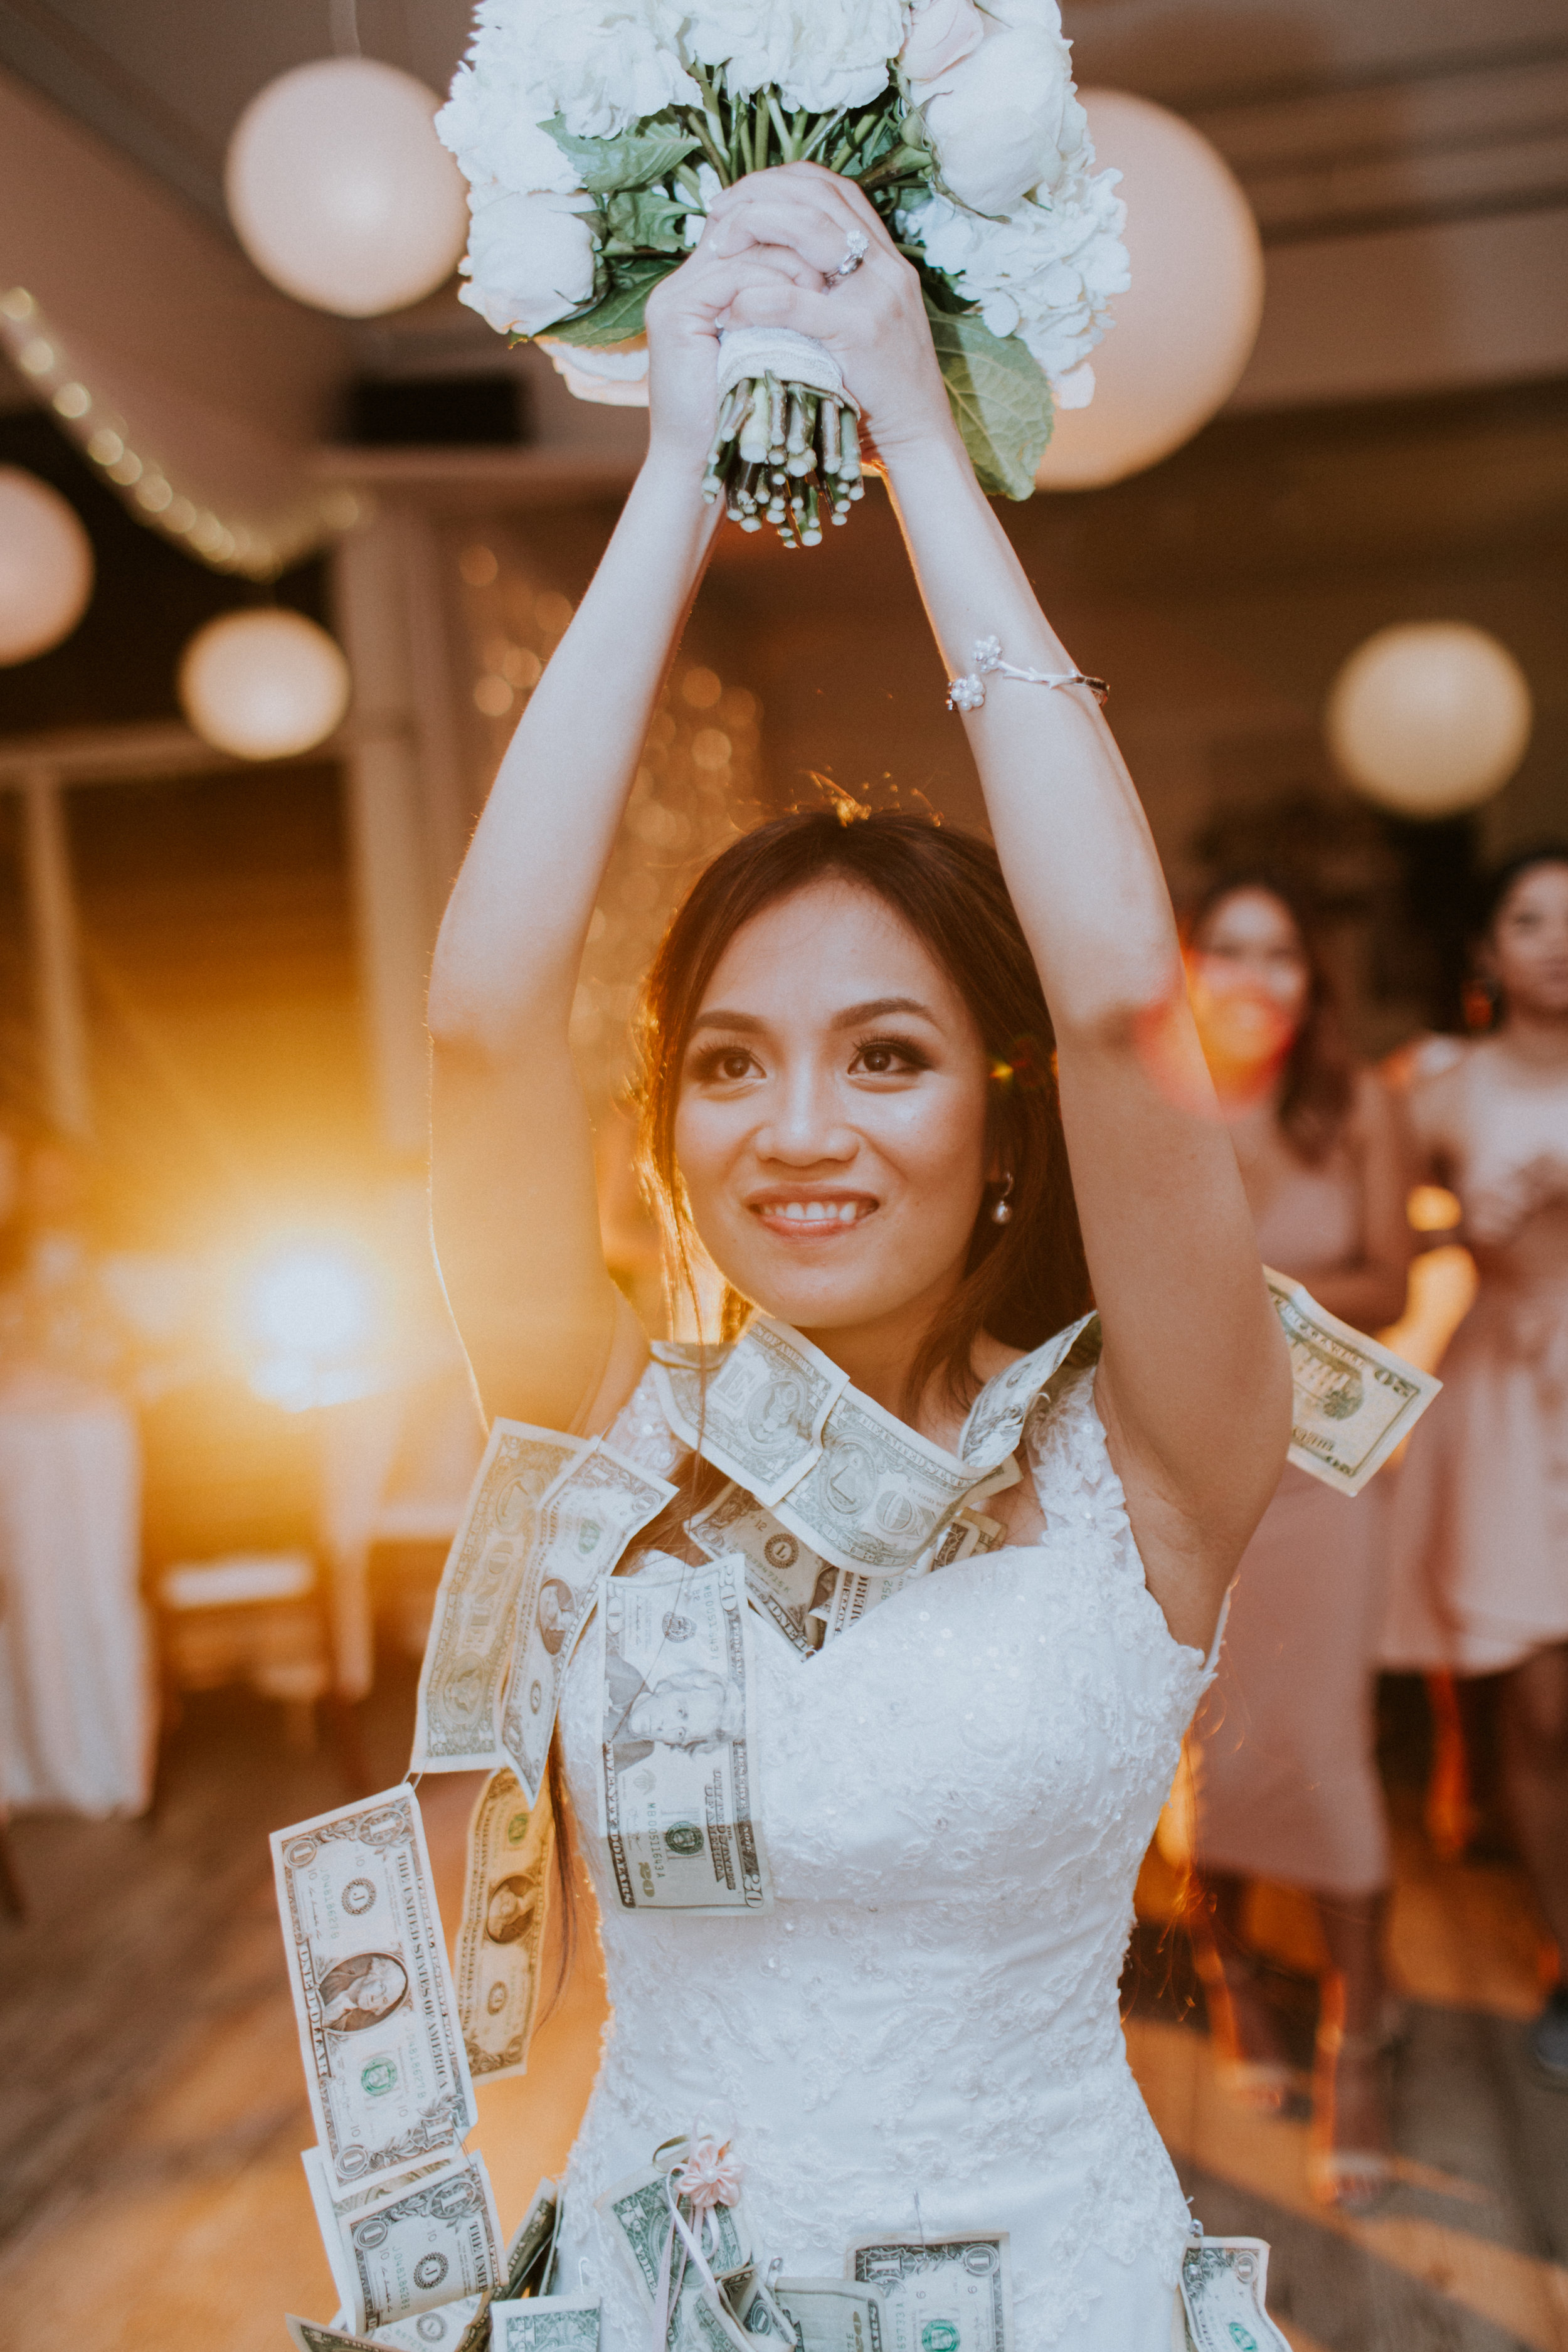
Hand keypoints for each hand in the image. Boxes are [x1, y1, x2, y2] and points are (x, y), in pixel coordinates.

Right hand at [643, 233, 821, 474]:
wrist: (702, 463)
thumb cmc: (745, 415)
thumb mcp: (771, 349)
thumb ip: (783, 310)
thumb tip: (826, 277)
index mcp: (705, 286)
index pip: (749, 232)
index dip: (792, 233)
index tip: (832, 258)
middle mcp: (684, 282)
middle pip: (744, 226)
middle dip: (794, 237)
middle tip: (833, 264)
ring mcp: (675, 295)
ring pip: (742, 246)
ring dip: (790, 262)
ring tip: (820, 288)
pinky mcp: (674, 313)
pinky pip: (733, 276)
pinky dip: (772, 286)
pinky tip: (800, 303)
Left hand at [701, 163, 957, 466]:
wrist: (918, 431)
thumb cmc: (882, 383)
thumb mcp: (868, 317)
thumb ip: (839, 285)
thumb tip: (784, 260)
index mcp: (886, 256)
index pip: (832, 187)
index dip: (781, 180)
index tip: (740, 195)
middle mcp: (885, 265)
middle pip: (816, 196)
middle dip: (758, 195)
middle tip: (717, 215)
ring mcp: (876, 295)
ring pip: (808, 229)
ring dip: (754, 229)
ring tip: (718, 252)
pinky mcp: (859, 332)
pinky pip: (796, 300)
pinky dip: (757, 299)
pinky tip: (733, 310)